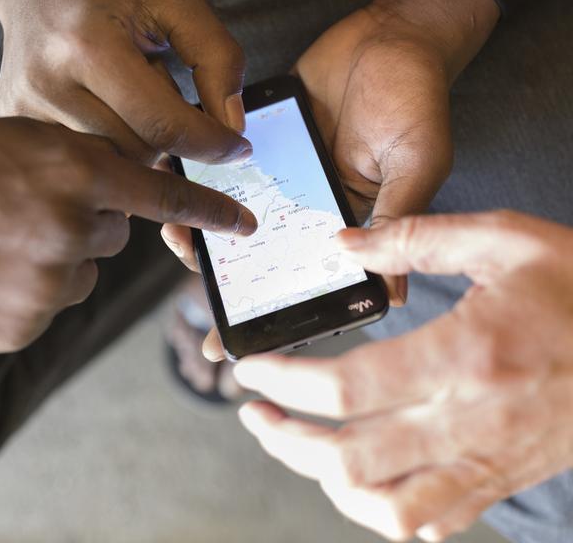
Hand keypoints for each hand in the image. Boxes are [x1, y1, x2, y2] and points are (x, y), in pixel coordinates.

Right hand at [0, 0, 248, 162]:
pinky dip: (111, 146)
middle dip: (170, 133)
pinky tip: (105, 112)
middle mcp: (49, 84)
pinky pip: (87, 161)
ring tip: (125, 98)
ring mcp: (26, 111)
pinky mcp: (16, 125)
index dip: (212, 144)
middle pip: (141, 150)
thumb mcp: (176, 3)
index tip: (238, 148)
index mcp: (89, 47)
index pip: (166, 125)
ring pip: (116, 163)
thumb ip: (219, 58)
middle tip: (156, 89)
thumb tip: (233, 127)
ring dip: (140, 139)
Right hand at [0, 118, 255, 355]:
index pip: (163, 195)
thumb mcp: (22, 140)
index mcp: (74, 172)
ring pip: (83, 274)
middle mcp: (69, 230)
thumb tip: (128, 199)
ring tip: (2, 239)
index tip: (244, 224)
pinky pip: (49, 306)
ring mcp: (45, 285)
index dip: (209, 210)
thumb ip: (85, 165)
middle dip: (88, 223)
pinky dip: (29, 292)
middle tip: (34, 210)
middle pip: (115, 236)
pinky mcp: (20, 327)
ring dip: (57, 260)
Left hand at [160, 0, 499, 299]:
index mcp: (347, 223)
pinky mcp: (264, 138)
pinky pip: (228, 163)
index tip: (229, 343)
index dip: (272, 312)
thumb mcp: (414, 164)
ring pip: (237, 211)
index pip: (305, 278)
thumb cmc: (415, 99)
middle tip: (198, 283)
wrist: (391, 32)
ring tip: (178, 233)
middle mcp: (311, 206)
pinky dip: (205, 175)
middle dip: (227, 273)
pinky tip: (182, 182)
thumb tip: (392, 294)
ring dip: (208, 226)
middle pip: (262, 252)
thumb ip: (399, 221)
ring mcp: (284, 173)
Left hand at [231, 211, 572, 540]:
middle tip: (252, 412)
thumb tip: (344, 245)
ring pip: (386, 504)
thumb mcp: (502, 239)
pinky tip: (360, 480)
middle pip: (351, 456)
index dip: (285, 380)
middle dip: (285, 438)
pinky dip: (382, 510)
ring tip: (296, 444)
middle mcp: (473, 420)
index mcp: (466, 354)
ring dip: (324, 479)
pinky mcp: (505, 479)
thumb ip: (414, 238)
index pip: (348, 386)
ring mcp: (490, 460)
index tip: (249, 369)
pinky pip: (433, 520)